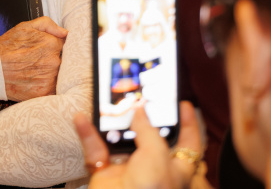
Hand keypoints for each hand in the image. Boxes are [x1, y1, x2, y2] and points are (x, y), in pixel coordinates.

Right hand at [0, 16, 67, 100]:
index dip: (57, 47)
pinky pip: (56, 89)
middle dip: (55, 60)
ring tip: (37, 72)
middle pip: (65, 60)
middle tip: (41, 62)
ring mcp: (50, 78)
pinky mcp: (45, 92)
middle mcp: (54, 61)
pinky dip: (50, 86)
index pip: (65, 45)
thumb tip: (65, 32)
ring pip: (61, 75)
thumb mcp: (25, 27)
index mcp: (52, 44)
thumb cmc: (6, 48)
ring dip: (53, 74)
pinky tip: (39, 82)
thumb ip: (47, 24)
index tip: (48, 51)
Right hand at [74, 101, 204, 188]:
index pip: (188, 145)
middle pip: (151, 138)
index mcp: (175, 170)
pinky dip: (87, 134)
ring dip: (113, 122)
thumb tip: (139, 111)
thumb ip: (149, 130)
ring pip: (120, 140)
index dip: (189, 125)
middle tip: (141, 95)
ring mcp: (128, 171)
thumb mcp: (157, 156)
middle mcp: (153, 170)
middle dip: (145, 117)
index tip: (184, 104)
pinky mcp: (104, 174)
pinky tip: (82, 119)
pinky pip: (95, 149)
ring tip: (112, 101)